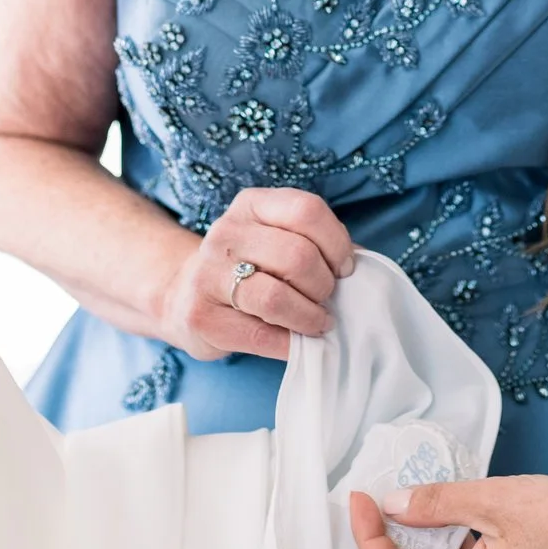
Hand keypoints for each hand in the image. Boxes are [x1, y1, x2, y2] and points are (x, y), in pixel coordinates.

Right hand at [158, 187, 354, 361]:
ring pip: (276, 296)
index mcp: (252, 204)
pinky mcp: (201, 315)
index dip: (337, 243)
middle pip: (297, 256)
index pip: (307, 210)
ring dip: (309, 317)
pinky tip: (295, 343)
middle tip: (326, 300)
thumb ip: (318, 245)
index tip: (345, 269)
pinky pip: (260, 334)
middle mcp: (226, 232)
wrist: (184, 296)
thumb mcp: (277, 239)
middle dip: (324, 286)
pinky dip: (289, 344)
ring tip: (316, 323)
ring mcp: (208, 273)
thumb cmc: (250, 268)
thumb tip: (363, 266)